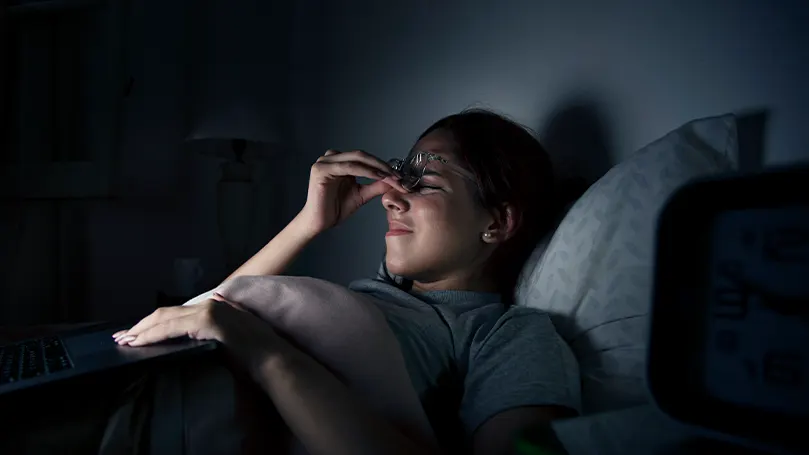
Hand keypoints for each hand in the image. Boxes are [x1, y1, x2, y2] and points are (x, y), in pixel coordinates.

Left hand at [112, 297, 280, 370]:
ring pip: (165, 319)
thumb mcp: (236, 335)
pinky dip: (153, 335)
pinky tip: (139, 343)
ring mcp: (208, 311)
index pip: (177, 313)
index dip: (155, 322)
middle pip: (166, 313)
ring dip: (142, 330)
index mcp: (216, 307)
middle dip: (142, 325)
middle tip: (122, 336)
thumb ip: (221, 324)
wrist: (272, 360)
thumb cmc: (257, 355)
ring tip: (125, 341)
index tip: (137, 333)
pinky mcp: (206, 322)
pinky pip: (171, 328)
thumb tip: (213, 310)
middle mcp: (210, 304)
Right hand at [299, 149, 405, 232]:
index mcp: (339, 162)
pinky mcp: (321, 169)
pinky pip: (349, 167)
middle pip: (362, 155)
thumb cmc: (335, 209)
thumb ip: (376, 186)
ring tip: (391, 176)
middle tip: (398, 175)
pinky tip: (377, 177)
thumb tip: (394, 181)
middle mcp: (331, 158)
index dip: (383, 165)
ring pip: (357, 159)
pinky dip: (365, 171)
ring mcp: (325, 162)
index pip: (365, 159)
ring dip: (377, 167)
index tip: (399, 176)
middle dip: (382, 165)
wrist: (320, 222)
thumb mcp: (362, 194)